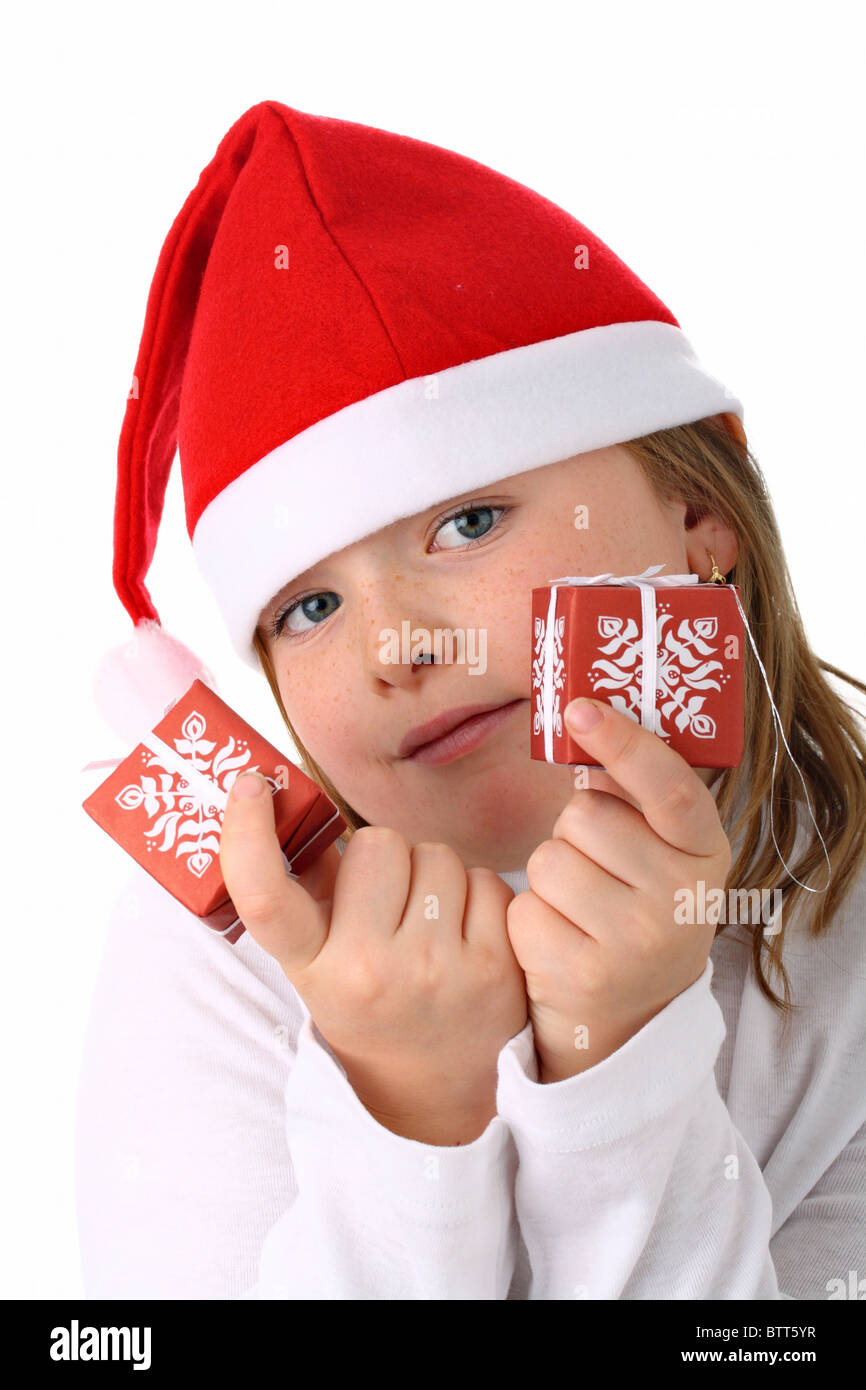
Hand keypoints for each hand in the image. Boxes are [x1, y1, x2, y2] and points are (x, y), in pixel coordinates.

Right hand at [219, 772, 527, 1142]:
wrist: (436, 1089)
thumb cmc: (370, 1002)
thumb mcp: (318, 961)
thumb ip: (306, 887)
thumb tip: (290, 792)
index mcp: (313, 969)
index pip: (265, 897)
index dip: (247, 835)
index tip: (250, 786)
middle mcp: (370, 972)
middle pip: (378, 843)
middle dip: (384, 858)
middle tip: (386, 902)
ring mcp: (437, 972)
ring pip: (438, 855)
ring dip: (433, 875)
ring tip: (426, 924)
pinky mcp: (497, 969)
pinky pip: (487, 881)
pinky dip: (477, 897)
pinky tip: (465, 936)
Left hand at [506, 698, 731, 1082]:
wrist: (630, 1018)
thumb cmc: (633, 907)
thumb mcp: (659, 854)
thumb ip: (634, 795)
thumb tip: (585, 719)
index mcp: (705, 854)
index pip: (669, 787)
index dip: (624, 742)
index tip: (580, 707)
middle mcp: (681, 900)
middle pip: (585, 816)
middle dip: (575, 833)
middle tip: (598, 871)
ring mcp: (636, 943)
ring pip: (549, 860)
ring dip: (549, 877)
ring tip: (579, 909)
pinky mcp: (586, 976)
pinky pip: (525, 910)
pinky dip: (529, 921)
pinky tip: (560, 941)